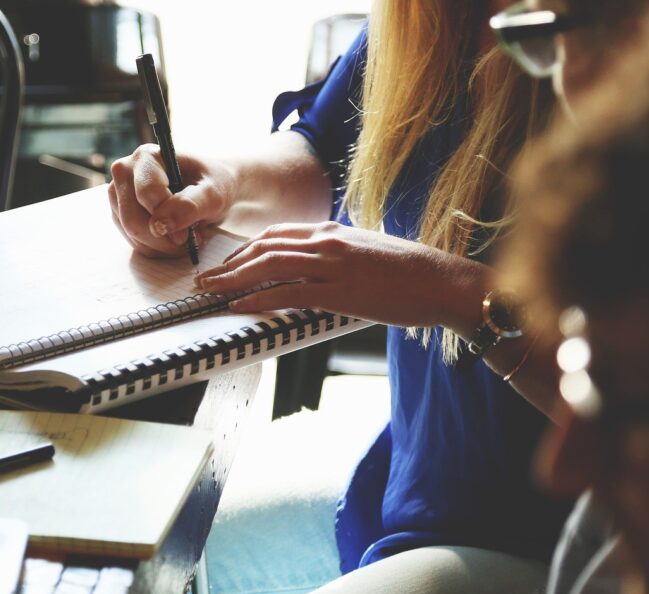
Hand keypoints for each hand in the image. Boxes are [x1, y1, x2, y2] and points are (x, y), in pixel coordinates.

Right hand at [107, 144, 235, 257]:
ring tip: (185, 236)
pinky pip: (133, 241)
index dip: (168, 219)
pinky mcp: (120, 214)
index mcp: (147, 157)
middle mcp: (125, 171)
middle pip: (133, 219)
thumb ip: (189, 206)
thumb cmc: (213, 185)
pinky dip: (156, 248)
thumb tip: (159, 225)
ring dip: (161, 245)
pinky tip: (173, 239)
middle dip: (163, 238)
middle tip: (188, 239)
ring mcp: (118, 194)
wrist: (209, 188)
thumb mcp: (213, 194)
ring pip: (131, 234)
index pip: (146, 194)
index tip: (187, 234)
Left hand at [195, 222, 487, 329]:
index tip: (226, 263)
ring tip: (211, 292)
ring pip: (269, 266)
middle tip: (205, 279)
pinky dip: (258, 299)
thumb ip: (336, 255)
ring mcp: (332, 264)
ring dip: (233, 280)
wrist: (443, 281)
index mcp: (332, 231)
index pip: (276, 234)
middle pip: (264, 247)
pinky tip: (239, 306)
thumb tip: (314, 268)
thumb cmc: (409, 273)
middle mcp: (327, 241)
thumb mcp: (366, 252)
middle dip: (229, 264)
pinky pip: (288, 293)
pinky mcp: (340, 291)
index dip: (245, 249)